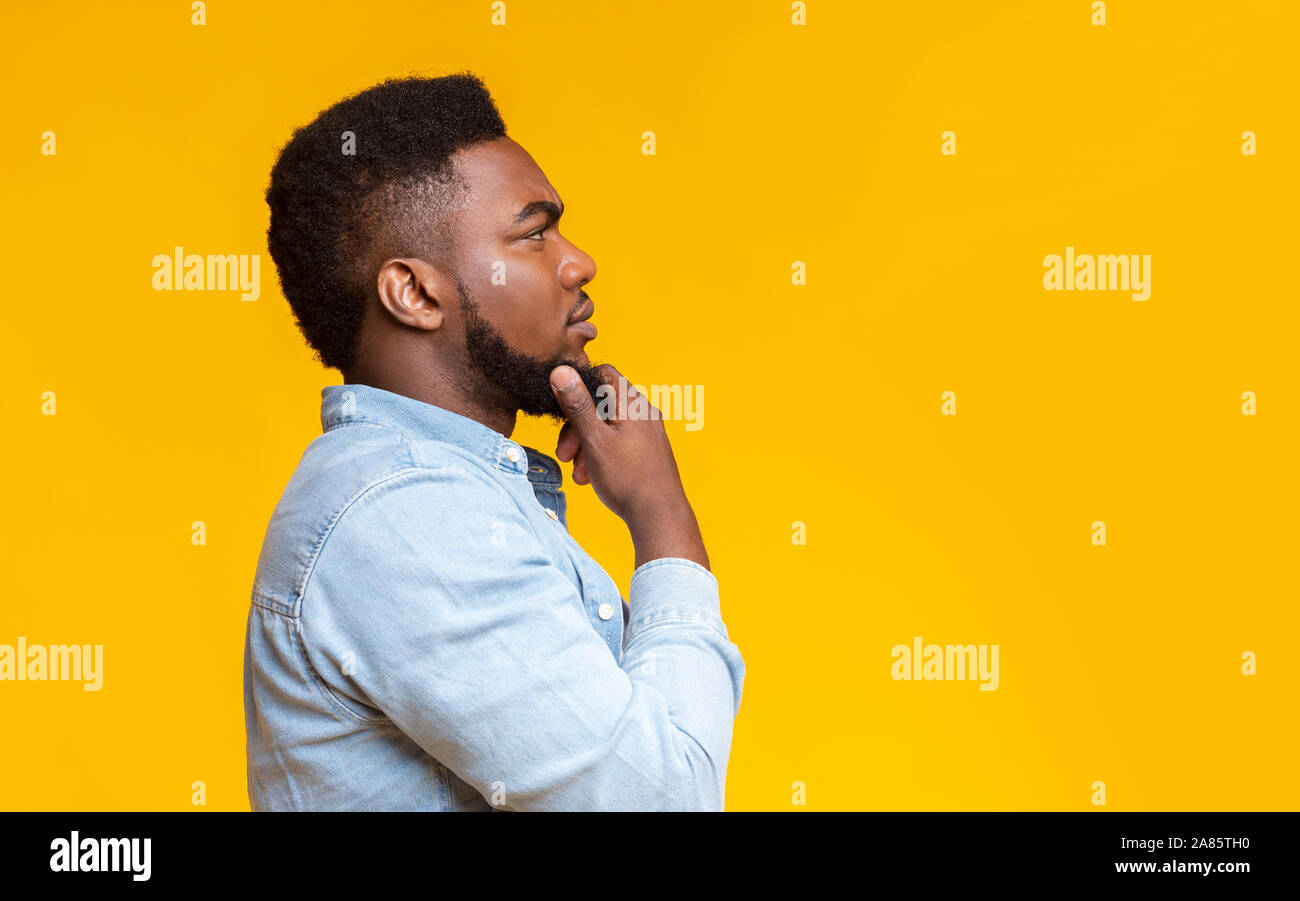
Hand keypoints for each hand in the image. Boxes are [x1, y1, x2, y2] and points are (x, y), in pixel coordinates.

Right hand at [549, 363, 707, 569]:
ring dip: (586, 446)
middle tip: (564, 454)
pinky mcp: (650, 450)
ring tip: (577, 474)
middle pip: (602, 405)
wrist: (660, 516)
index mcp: (632, 403)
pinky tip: (591, 478)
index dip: (579, 387)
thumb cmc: (628, 478)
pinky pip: (619, 442)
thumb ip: (577, 405)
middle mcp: (644, 412)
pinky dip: (602, 454)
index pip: (602, 374)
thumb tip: (561, 369)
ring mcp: (649, 431)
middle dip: (577, 427)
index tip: (562, 410)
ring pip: (608, 427)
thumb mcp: (594, 440)